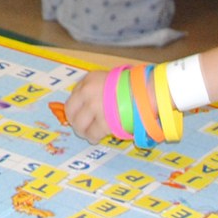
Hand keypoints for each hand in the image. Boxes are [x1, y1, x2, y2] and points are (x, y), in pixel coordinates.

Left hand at [64, 65, 179, 144]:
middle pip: (71, 110)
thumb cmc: (133, 85)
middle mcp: (88, 92)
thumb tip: (88, 103)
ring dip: (82, 131)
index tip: (80, 112)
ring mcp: (95, 108)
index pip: (73, 95)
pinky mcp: (104, 122)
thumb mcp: (111, 79)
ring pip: (79, 124)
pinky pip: (92, 133)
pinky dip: (93, 137)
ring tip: (88, 134)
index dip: (76, 106)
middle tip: (81, 126)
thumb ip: (98, 88)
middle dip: (75, 120)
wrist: (147, 93)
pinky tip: (96, 138)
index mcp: (89, 80)